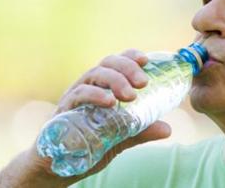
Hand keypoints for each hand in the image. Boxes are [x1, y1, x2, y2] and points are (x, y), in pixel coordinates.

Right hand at [0, 49, 171, 187]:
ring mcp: (74, 97)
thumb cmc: (86, 146)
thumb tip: (167, 128)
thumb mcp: (118, 139)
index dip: (130, 57)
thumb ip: (140, 132)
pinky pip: (77, 96)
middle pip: (106, 64)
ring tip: (131, 94)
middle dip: (126, 67)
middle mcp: (87, 88)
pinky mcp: (63, 111)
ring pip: (93, 75)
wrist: (56, 168)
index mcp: (101, 89)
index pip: (115, 64)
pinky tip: (109, 102)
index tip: (146, 60)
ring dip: (114, 80)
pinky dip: (95, 95)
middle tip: (144, 82)